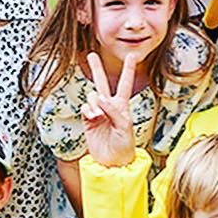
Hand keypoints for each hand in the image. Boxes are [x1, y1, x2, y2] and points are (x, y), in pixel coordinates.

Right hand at [81, 51, 136, 168]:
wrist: (112, 162)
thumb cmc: (124, 146)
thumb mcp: (124, 126)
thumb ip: (113, 110)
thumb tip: (99, 98)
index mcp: (123, 106)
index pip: (125, 83)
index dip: (128, 69)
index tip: (132, 55)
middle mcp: (109, 106)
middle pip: (102, 82)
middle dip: (96, 68)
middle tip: (91, 55)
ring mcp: (97, 113)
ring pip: (92, 96)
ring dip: (94, 103)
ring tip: (98, 116)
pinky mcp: (88, 121)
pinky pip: (85, 108)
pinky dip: (88, 110)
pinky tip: (93, 118)